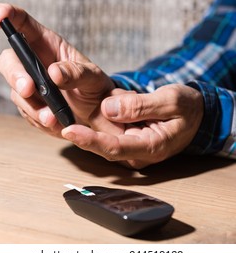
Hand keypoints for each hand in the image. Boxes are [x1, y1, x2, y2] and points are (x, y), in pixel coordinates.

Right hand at [0, 3, 122, 136]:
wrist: (98, 111)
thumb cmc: (95, 86)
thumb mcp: (93, 77)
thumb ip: (76, 73)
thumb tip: (54, 73)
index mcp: (49, 46)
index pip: (25, 25)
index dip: (9, 16)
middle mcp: (36, 64)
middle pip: (10, 62)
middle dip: (15, 75)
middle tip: (28, 89)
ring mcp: (32, 86)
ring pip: (17, 93)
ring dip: (32, 107)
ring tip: (52, 118)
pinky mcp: (33, 105)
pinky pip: (27, 113)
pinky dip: (38, 120)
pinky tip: (54, 123)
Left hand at [62, 84, 203, 168]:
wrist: (195, 115)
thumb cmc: (187, 108)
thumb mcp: (170, 100)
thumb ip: (141, 106)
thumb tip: (109, 108)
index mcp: (151, 146)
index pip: (115, 148)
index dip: (91, 140)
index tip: (68, 130)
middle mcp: (138, 152)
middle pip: (103, 147)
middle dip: (81, 133)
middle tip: (56, 118)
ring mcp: (132, 147)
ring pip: (103, 138)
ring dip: (86, 126)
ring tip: (74, 110)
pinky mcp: (129, 139)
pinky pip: (108, 132)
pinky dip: (94, 123)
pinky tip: (85, 111)